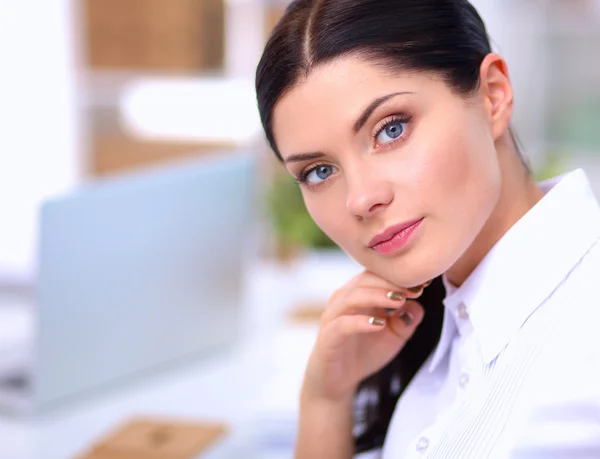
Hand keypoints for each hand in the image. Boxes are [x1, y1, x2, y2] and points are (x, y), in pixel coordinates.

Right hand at [302, 270, 426, 402]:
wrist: (338, 380)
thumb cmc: (364, 352)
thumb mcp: (394, 336)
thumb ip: (407, 320)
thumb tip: (417, 305)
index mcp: (359, 294)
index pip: (377, 275)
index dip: (400, 276)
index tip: (425, 281)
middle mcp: (344, 300)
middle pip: (364, 280)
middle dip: (391, 283)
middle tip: (415, 290)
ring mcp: (333, 317)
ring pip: (352, 297)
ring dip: (377, 296)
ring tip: (399, 301)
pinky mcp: (328, 336)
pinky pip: (342, 324)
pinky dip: (361, 322)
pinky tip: (379, 324)